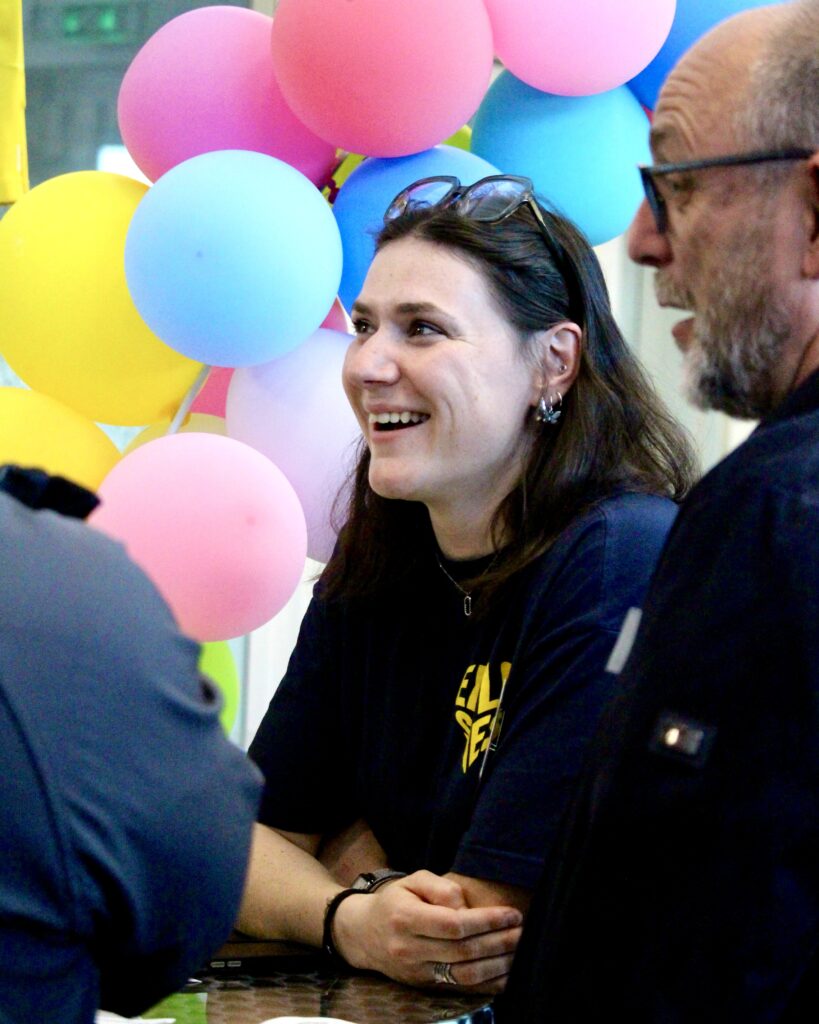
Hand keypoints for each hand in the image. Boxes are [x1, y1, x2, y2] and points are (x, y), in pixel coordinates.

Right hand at [332, 870, 522, 992]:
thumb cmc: (394, 901)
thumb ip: (440, 887)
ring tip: (520, 950)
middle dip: (499, 942)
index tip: (512, 914)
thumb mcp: (412, 881)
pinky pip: (461, 989)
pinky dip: (488, 984)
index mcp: (405, 918)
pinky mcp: (424, 987)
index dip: (487, 921)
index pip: (454, 924)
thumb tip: (466, 906)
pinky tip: (507, 972)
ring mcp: (416, 973)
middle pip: (463, 951)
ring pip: (464, 975)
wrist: (363, 934)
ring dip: (498, 965)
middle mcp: (409, 949)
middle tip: (524, 931)